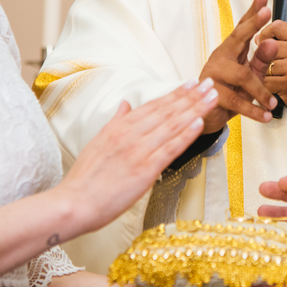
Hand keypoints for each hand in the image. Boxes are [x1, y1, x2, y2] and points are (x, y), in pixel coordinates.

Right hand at [53, 80, 218, 235]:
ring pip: (172, 125)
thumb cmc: (85, 178)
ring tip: (212, 96)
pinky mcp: (145, 170)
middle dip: (192, 96)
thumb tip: (125, 104)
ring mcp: (139, 151)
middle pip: (167, 111)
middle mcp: (131, 135)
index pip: (154, 105)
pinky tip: (199, 122)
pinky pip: (170, 148)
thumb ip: (116, 122)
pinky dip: (186, 134)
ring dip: (195, 109)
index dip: (175, 93)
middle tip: (210, 83)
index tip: (192, 82)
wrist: (73, 203)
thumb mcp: (98, 141)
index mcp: (120, 127)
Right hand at [199, 0, 279, 132]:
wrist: (207, 116)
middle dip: (253, 24)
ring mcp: (214, 74)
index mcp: (231, 50)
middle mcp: (220, 57)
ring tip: (273, 103)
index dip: (252, 11)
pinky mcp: (211, 94)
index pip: (242, 27)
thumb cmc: (231, 91)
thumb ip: (262, 60)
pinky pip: (235, 100)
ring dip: (261, 90)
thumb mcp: (251, 75)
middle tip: (267, 13)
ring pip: (242, 75)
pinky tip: (265, 115)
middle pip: (237, 37)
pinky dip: (253, 110)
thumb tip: (272, 43)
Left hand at [253, 20, 286, 123]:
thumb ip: (285, 42)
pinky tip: (274, 87)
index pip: (277, 26)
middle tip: (269, 66)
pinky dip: (265, 86)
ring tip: (273, 77)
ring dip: (263, 72)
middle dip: (262, 57)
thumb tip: (258, 38)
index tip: (264, 42)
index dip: (266, 33)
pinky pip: (264, 80)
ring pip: (263, 64)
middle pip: (266, 45)